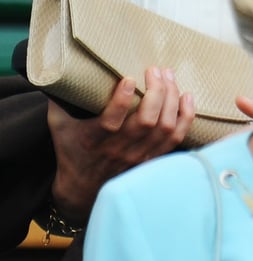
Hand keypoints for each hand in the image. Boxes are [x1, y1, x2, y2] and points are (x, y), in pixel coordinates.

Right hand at [49, 67, 194, 220]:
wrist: (82, 191)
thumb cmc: (72, 151)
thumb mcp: (59, 126)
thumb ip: (58, 100)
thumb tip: (57, 71)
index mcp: (95, 139)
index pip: (112, 121)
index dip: (122, 100)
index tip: (130, 78)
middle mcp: (120, 149)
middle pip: (147, 121)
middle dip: (157, 91)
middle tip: (155, 69)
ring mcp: (139, 156)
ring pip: (164, 127)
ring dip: (172, 99)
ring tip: (169, 76)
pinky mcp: (152, 159)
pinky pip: (176, 138)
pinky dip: (185, 117)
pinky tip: (187, 96)